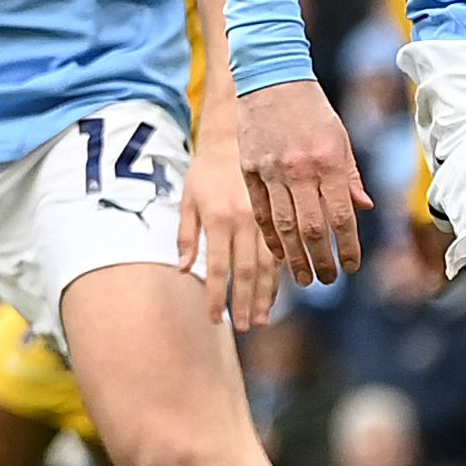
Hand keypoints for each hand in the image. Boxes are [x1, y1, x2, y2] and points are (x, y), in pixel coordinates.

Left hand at [178, 127, 279, 329]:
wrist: (235, 136)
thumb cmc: (205, 171)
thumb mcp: (188, 199)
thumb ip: (186, 235)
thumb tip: (184, 271)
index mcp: (219, 219)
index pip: (218, 268)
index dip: (217, 297)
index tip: (214, 319)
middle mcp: (244, 222)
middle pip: (245, 272)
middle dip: (243, 303)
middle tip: (243, 328)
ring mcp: (263, 219)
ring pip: (267, 266)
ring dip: (265, 295)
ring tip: (261, 320)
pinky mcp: (277, 216)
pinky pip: (280, 251)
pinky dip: (279, 275)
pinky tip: (276, 293)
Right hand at [236, 78, 368, 288]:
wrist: (270, 77)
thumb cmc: (311, 108)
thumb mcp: (340, 137)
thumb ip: (350, 175)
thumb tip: (363, 208)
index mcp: (328, 162)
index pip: (342, 216)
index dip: (349, 247)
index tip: (353, 266)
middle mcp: (300, 170)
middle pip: (312, 229)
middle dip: (322, 260)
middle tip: (328, 280)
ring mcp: (271, 171)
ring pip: (284, 226)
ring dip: (295, 257)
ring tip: (303, 278)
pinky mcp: (249, 170)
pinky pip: (260, 211)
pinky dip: (269, 236)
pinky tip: (277, 253)